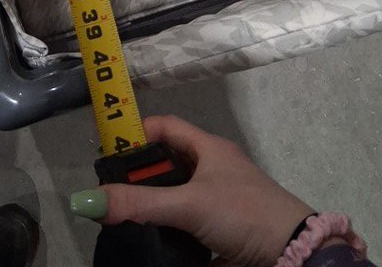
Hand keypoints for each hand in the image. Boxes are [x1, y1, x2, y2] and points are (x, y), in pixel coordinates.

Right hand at [77, 115, 314, 266]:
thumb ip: (139, 204)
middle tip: (109, 193)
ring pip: (175, 197)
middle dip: (138, 177)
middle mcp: (212, 171)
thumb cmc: (243, 213)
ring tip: (121, 217)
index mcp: (208, 149)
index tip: (107, 153)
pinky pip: (185, 225)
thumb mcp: (189, 204)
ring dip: (151, 206)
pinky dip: (166, 231)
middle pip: (166, 164)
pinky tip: (148, 241)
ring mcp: (218, 203)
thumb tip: (85, 201)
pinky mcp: (222, 233)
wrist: (295, 256)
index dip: (136, 134)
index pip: (164, 128)